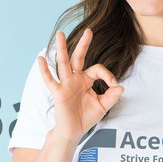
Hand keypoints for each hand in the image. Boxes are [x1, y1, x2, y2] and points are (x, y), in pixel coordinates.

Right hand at [37, 29, 123, 144]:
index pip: (97, 69)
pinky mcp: (58, 92)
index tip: (114, 85)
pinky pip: (50, 80)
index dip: (108, 74)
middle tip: (89, 30)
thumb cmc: (86, 117)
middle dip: (83, 44)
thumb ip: (112, 96)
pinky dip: (45, 69)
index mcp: (86, 80)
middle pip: (78, 57)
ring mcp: (66, 84)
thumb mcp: (103, 106)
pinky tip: (41, 58)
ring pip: (63, 63)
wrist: (73, 131)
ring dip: (62, 48)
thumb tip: (121, 86)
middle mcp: (75, 79)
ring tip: (60, 34)